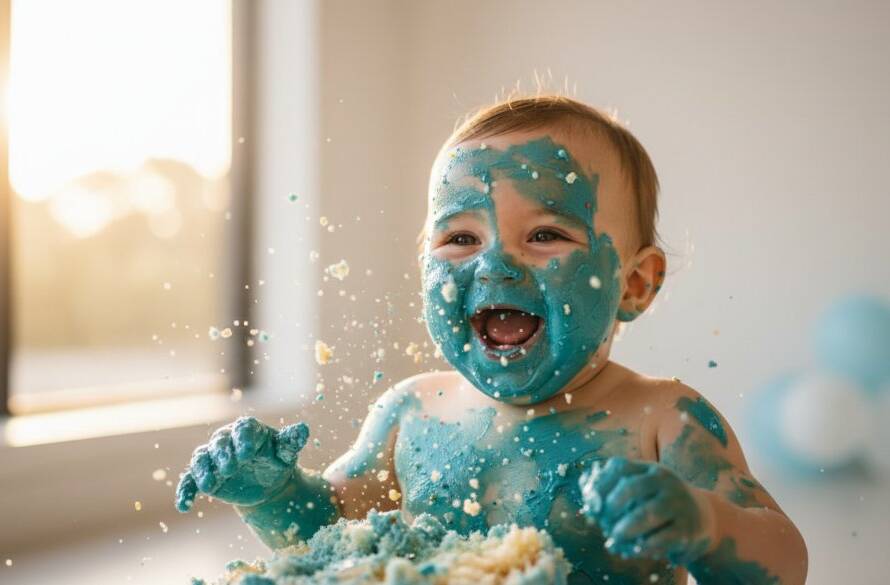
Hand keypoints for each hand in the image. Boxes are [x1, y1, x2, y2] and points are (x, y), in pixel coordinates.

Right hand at [175, 417, 308, 511]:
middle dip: (223, 455)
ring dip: (203, 471)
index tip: (249, 453)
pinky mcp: (205, 476)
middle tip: (231, 469)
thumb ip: (291, 442)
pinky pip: (190, 481)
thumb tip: (303, 429)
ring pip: (201, 459)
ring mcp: (214, 458)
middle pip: (220, 442)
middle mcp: (227, 440)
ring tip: (209, 486)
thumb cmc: (277, 461)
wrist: (267, 484)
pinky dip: (185, 491)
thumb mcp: (286, 453)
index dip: (244, 440)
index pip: (243, 429)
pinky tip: (184, 505)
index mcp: (248, 430)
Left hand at [579, 457, 713, 564]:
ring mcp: (678, 503)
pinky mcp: (688, 529)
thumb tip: (587, 500)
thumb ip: (612, 491)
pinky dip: (643, 546)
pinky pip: (662, 539)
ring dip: (625, 528)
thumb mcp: (641, 489)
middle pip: (632, 488)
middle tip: (603, 523)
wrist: (703, 516)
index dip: (600, 484)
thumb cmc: (658, 502)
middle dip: (611, 507)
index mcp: (648, 469)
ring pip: (647, 514)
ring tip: (614, 538)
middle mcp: (665, 481)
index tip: (590, 503)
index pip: (619, 467)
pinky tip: (634, 550)